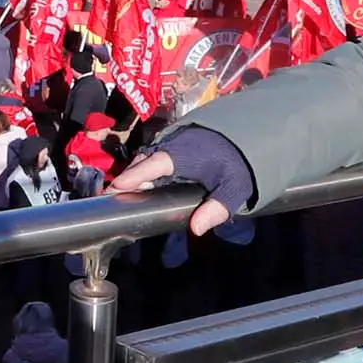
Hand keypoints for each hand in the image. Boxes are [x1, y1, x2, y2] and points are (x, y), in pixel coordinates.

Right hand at [109, 150, 230, 236]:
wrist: (249, 135)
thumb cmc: (239, 162)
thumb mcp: (235, 187)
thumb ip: (217, 207)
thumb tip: (197, 228)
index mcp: (183, 155)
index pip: (152, 165)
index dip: (132, 177)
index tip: (114, 189)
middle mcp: (173, 147)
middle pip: (142, 162)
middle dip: (127, 179)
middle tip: (112, 198)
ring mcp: (172, 144)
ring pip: (146, 160)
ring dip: (135, 175)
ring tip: (125, 194)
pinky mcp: (175, 146)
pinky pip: (154, 159)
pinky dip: (145, 170)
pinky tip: (145, 186)